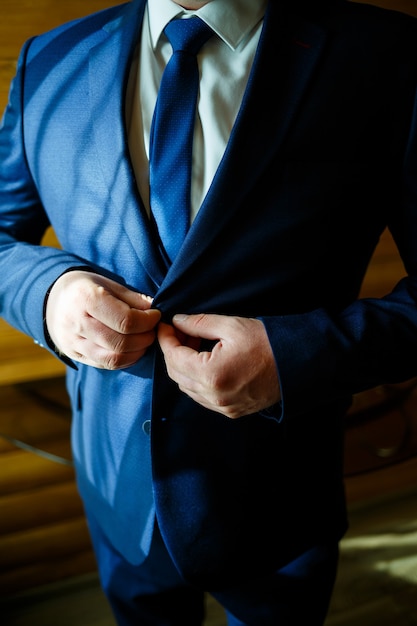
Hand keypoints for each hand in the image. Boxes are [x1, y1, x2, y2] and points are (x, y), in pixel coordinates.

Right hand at [45, 270, 160, 368]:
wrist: (52, 299)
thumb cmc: (86, 288)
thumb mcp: (108, 284)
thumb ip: (132, 298)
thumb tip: (153, 310)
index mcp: (86, 298)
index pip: (125, 320)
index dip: (147, 321)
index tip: (156, 316)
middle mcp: (77, 323)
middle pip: (121, 342)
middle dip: (145, 338)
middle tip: (152, 330)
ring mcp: (73, 342)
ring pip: (113, 358)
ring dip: (137, 352)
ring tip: (144, 340)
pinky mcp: (74, 355)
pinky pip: (104, 364)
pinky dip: (124, 360)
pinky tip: (132, 350)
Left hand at [158, 313, 280, 418]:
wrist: (298, 364)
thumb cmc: (268, 343)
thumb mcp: (232, 326)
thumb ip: (200, 324)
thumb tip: (178, 322)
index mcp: (211, 374)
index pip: (173, 357)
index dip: (166, 339)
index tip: (166, 325)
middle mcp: (214, 396)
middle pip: (176, 375)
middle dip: (173, 351)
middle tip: (180, 332)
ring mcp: (222, 407)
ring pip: (187, 388)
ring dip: (183, 366)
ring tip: (194, 344)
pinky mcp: (231, 411)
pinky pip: (201, 397)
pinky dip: (195, 380)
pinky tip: (204, 361)